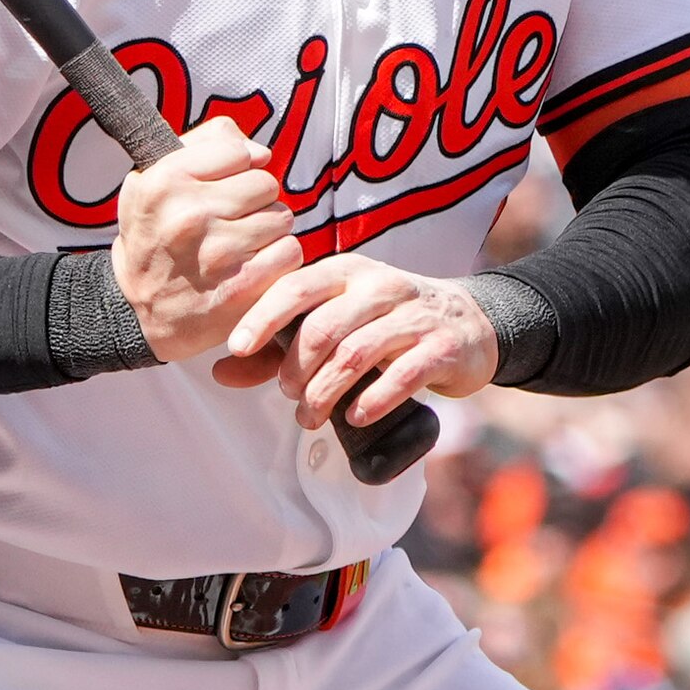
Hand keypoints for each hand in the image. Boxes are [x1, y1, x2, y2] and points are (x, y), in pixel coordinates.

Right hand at [113, 117, 304, 366]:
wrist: (139, 312)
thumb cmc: (153, 238)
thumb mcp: (152, 181)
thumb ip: (203, 146)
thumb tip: (259, 151)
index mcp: (164, 181)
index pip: (239, 152)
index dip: (238, 169)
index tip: (224, 188)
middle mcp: (189, 215)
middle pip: (266, 184)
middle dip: (256, 200)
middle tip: (235, 220)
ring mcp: (218, 252)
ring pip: (282, 217)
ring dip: (269, 231)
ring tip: (243, 244)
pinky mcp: (242, 287)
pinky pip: (289, 252)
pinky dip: (279, 260)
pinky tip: (255, 266)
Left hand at [213, 254, 500, 431]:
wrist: (470, 325)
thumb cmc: (387, 325)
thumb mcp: (336, 322)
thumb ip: (278, 347)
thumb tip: (219, 370)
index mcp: (348, 272)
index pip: (297, 286)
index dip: (263, 316)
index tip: (236, 347)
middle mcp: (381, 286)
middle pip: (324, 326)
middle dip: (296, 367)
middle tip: (287, 395)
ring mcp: (415, 315)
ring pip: (358, 353)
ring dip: (326, 392)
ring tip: (309, 417)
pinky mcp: (443, 347)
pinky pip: (404, 374)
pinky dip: (373, 400)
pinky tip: (354, 417)